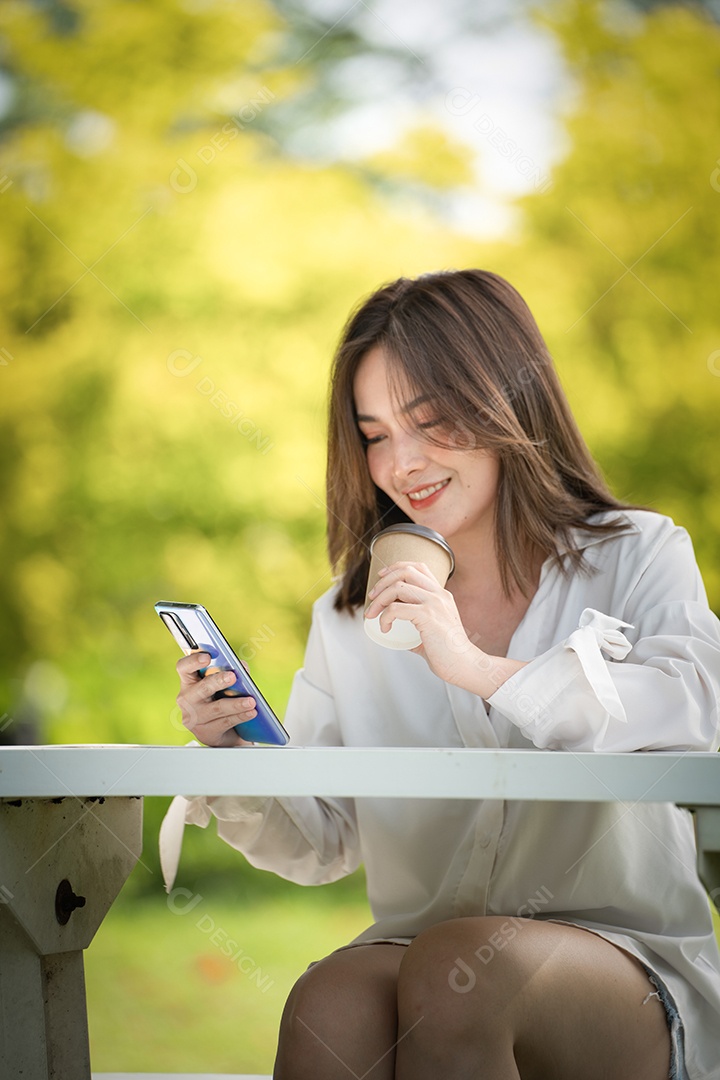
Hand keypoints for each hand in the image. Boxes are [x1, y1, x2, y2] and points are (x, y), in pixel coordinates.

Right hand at [175, 652, 256, 746]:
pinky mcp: (204, 733)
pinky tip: (251, 712)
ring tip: (251, 701)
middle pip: (202, 688)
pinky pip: (224, 722)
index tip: (207, 656)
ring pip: (217, 708)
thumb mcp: (223, 685)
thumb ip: (231, 671)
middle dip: (218, 681)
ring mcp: (194, 718)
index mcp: (189, 681)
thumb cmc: (220, 700)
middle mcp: (187, 699)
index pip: (184, 667)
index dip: (193, 660)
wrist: (222, 732)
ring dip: (236, 704)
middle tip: (233, 676)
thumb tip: (242, 666)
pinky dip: (240, 716)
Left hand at [364, 561, 479, 684]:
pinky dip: (384, 617)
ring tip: (372, 614)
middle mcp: (439, 594)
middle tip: (372, 597)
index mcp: (441, 595)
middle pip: (406, 571)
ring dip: (379, 599)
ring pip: (398, 587)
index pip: (418, 567)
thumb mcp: (432, 631)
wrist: (464, 665)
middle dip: (383, 581)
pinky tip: (384, 628)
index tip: (381, 578)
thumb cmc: (448, 653)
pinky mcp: (428, 616)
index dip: (396, 567)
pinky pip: (396, 609)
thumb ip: (416, 626)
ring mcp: (435, 603)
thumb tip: (396, 629)